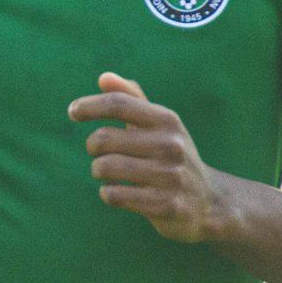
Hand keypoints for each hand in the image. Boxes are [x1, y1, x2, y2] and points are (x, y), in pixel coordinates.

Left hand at [69, 72, 236, 243]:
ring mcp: (169, 176)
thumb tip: (103, 78)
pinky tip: (118, 192)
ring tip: (108, 173)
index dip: (89, 106)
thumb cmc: (172, 156)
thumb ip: (132, 98)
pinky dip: (108, 193)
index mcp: (167, 120)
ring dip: (98, 171)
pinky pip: (114, 195)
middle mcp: (171, 145)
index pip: (118, 104)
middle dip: (93, 147)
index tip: (72, 112)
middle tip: (99, 153)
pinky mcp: (164, 205)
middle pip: (104, 138)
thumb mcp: (159, 125)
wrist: (209, 202)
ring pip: (105, 167)